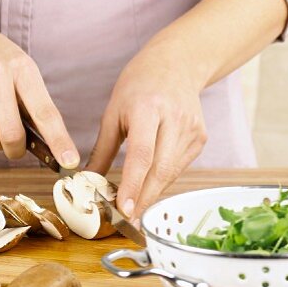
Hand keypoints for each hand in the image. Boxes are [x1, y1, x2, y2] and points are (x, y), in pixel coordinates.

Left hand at [87, 45, 207, 218]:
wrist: (178, 64)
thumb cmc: (140, 84)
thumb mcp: (113, 111)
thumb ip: (103, 149)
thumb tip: (87, 181)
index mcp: (148, 108)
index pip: (142, 154)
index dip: (133, 185)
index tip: (123, 209)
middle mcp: (175, 118)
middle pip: (161, 169)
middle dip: (143, 199)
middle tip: (127, 222)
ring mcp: (192, 129)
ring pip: (171, 172)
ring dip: (152, 193)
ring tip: (134, 208)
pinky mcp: (201, 138)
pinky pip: (179, 167)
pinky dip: (163, 179)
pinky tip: (150, 185)